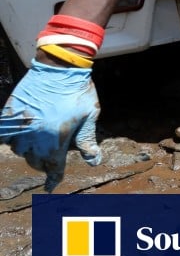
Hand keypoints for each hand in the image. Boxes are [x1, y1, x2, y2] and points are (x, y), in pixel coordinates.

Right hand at [0, 61, 101, 191]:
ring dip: (29, 151)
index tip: (50, 188)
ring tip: (38, 144)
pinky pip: (5, 135)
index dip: (53, 179)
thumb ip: (88, 141)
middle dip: (43, 163)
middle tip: (50, 159)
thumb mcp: (89, 116)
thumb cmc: (78, 91)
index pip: (53, 167)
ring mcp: (21, 124)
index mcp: (57, 138)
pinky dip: (12, 139)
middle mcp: (36, 135)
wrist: (59, 66)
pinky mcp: (10, 114)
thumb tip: (95, 162)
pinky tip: (22, 135)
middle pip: (36, 161)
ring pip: (20, 150)